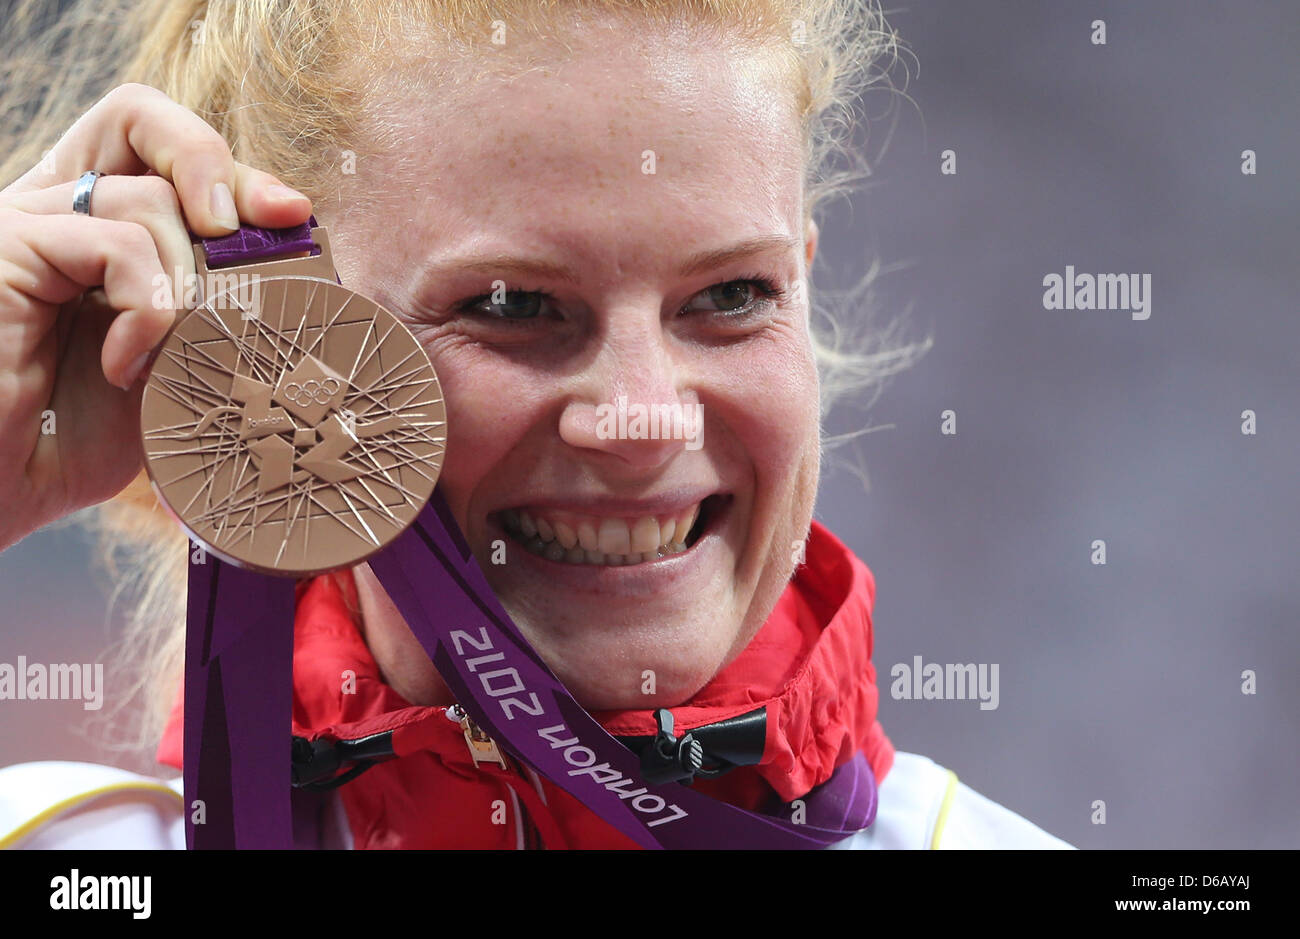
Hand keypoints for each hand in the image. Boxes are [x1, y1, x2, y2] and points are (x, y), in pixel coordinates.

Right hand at [0, 82, 312, 551]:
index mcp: (86, 232)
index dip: (235, 174)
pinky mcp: (6, 243)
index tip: (295, 217)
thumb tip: (296, 283)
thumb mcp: (163, 374)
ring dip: (188, 282)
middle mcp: (52, 212)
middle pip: (143, 121)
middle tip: (256, 232)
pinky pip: (116, 241)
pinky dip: (149, 306)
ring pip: (147, 195)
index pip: (162, 156)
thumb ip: (207, 316)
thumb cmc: (61, 449)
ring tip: (164, 357)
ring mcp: (25, 223)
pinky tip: (128, 366)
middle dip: (220, 168)